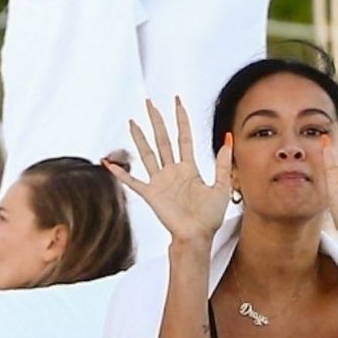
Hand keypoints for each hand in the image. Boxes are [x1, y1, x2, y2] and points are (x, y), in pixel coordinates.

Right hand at [108, 98, 230, 246]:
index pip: (183, 137)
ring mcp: (160, 182)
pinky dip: (120, 173)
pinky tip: (109, 163)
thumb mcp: (222, 186)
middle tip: (150, 103)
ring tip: (132, 122)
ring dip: (140, 138)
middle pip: (163, 140)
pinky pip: (133, 181)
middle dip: (157, 121)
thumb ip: (223, 163)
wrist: (197, 236)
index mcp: (189, 168)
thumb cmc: (210, 216)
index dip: (181, 119)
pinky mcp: (151, 194)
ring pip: (148, 154)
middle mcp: (172, 171)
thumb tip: (228, 138)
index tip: (177, 102)